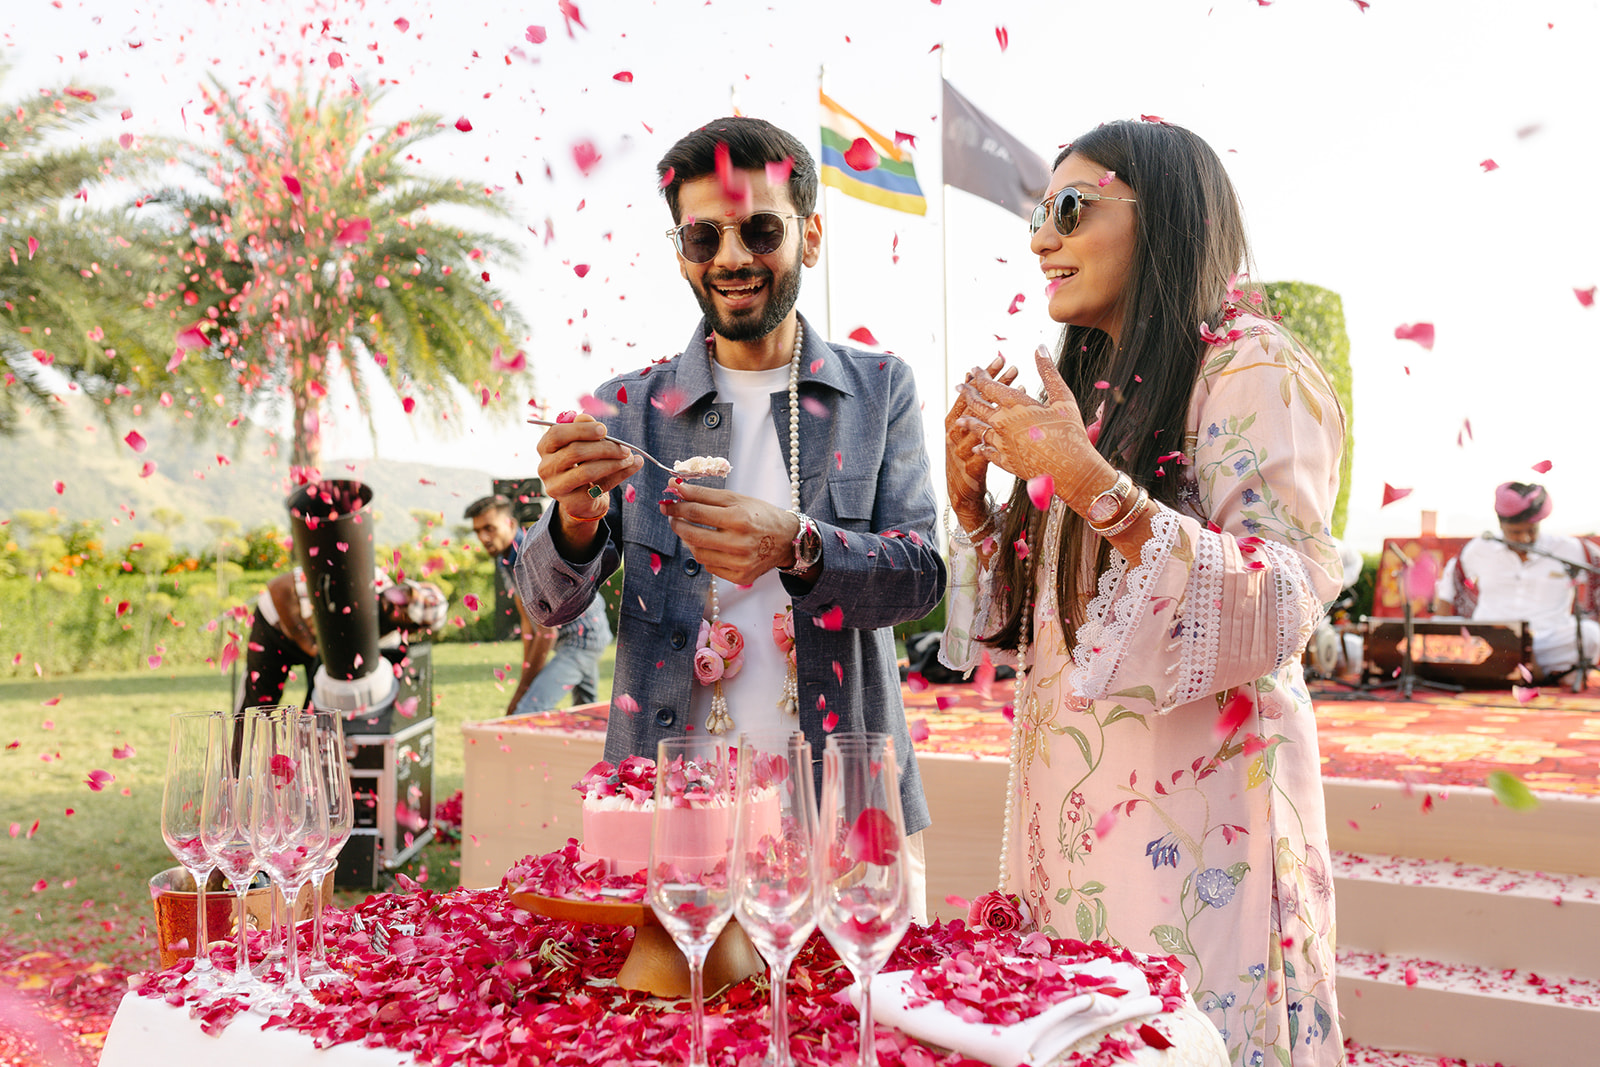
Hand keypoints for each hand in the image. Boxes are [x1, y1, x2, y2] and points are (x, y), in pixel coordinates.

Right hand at [535, 413, 644, 541]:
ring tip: (629, 457)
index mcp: (545, 448)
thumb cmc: (583, 464)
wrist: (583, 498)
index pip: (557, 434)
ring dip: (613, 462)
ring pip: (586, 471)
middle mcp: (545, 467)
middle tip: (624, 447)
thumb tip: (587, 417)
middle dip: (604, 447)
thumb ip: (585, 430)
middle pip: (574, 451)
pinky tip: (630, 466)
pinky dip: (619, 475)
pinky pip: (598, 487)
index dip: (581, 430)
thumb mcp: (584, 444)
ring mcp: (556, 487)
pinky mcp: (571, 503)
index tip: (604, 429)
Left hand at [660, 480, 799, 585]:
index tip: (666, 503)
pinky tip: (710, 545)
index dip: (677, 507)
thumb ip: (704, 494)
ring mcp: (740, 563)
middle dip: (677, 525)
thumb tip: (675, 488)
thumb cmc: (760, 515)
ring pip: (698, 554)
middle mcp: (739, 543)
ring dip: (689, 541)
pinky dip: (705, 555)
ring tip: (691, 530)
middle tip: (673, 518)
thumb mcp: (735, 498)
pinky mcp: (740, 576)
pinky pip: (710, 567)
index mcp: (738, 518)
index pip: (696, 513)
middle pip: (693, 536)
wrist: (786, 539)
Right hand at [945, 354, 1017, 531]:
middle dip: (993, 382)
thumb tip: (990, 391)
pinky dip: (1001, 431)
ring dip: (1001, 402)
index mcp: (955, 422)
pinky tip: (1018, 423)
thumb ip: (975, 415)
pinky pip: (987, 446)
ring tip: (1021, 385)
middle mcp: (957, 432)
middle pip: (975, 401)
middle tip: (1012, 365)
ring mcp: (964, 448)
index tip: (999, 359)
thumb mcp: (967, 437)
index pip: (969, 392)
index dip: (983, 375)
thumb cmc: (967, 461)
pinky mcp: (972, 465)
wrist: (961, 494)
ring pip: (981, 419)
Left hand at [957, 346, 1114, 511]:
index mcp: (1015, 405)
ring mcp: (1002, 444)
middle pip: (979, 405)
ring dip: (969, 420)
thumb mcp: (1063, 398)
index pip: (990, 386)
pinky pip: (988, 452)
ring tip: (960, 417)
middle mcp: (1003, 423)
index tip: (973, 369)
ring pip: (979, 429)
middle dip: (968, 394)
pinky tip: (978, 446)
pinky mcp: (1006, 462)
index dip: (980, 376)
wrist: (1073, 470)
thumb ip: (1048, 371)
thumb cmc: (1071, 432)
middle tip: (959, 386)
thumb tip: (1040, 347)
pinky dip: (981, 447)